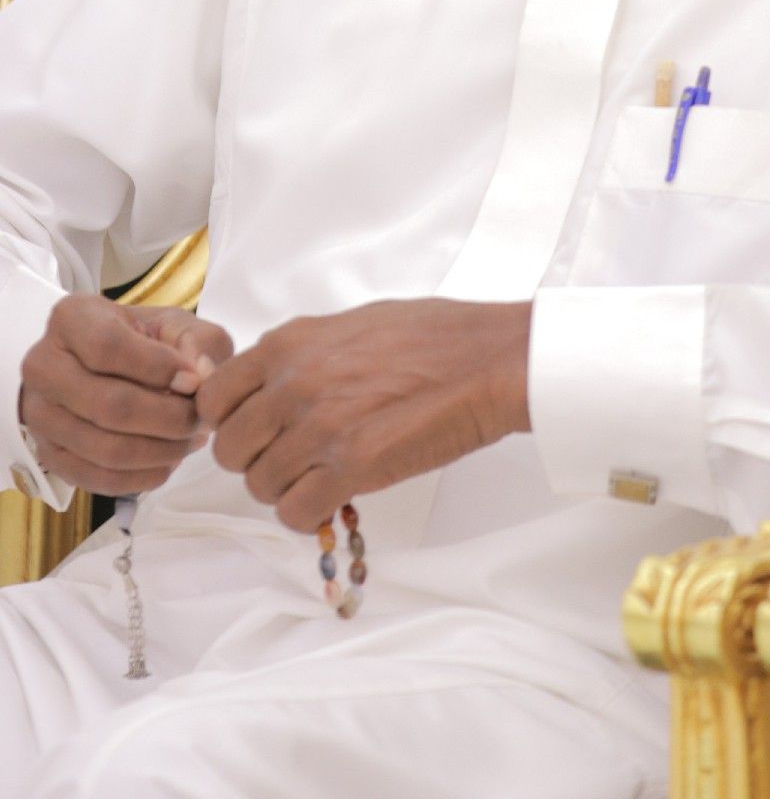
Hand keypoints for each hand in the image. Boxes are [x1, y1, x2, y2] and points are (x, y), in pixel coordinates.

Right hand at [19, 295, 233, 495]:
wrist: (106, 367)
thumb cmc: (144, 341)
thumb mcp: (176, 325)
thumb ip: (200, 343)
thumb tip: (203, 377)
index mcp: (71, 318)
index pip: (108, 347)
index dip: (158, 368)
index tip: (194, 380)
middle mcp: (43, 366)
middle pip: (109, 405)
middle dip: (169, 418)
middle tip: (202, 419)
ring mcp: (39, 415)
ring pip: (106, 448)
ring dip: (162, 450)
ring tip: (191, 438)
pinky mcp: (49, 455)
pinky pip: (98, 479)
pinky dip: (143, 476)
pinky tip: (169, 460)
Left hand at [196, 298, 531, 531]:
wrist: (488, 360)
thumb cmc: (435, 336)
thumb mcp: (350, 324)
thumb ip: (302, 354)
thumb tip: (271, 384)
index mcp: (289, 343)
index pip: (213, 397)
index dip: (229, 421)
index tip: (254, 429)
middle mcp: (293, 384)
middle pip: (230, 449)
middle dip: (255, 460)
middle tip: (291, 459)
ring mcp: (320, 427)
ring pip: (260, 485)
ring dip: (286, 489)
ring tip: (321, 476)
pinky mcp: (352, 467)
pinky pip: (295, 512)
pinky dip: (309, 513)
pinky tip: (334, 495)